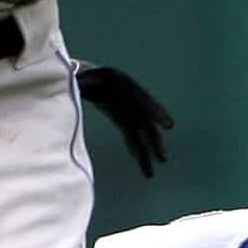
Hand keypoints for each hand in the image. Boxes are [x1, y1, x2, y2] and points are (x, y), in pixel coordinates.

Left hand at [75, 63, 174, 177]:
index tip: (170, 125)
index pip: (143, 99)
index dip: (157, 111)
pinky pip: (131, 134)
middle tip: (163, 158)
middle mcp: (129, 97)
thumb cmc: (77, 73)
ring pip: (140, 132)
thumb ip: (81, 83)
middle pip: (146, 121)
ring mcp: (126, 108)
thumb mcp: (78, 77)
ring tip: (150, 174)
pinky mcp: (120, 116)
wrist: (79, 73)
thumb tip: (81, 86)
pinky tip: (140, 163)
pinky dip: (135, 148)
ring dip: (146, 152)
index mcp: (120, 83)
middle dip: (154, 141)